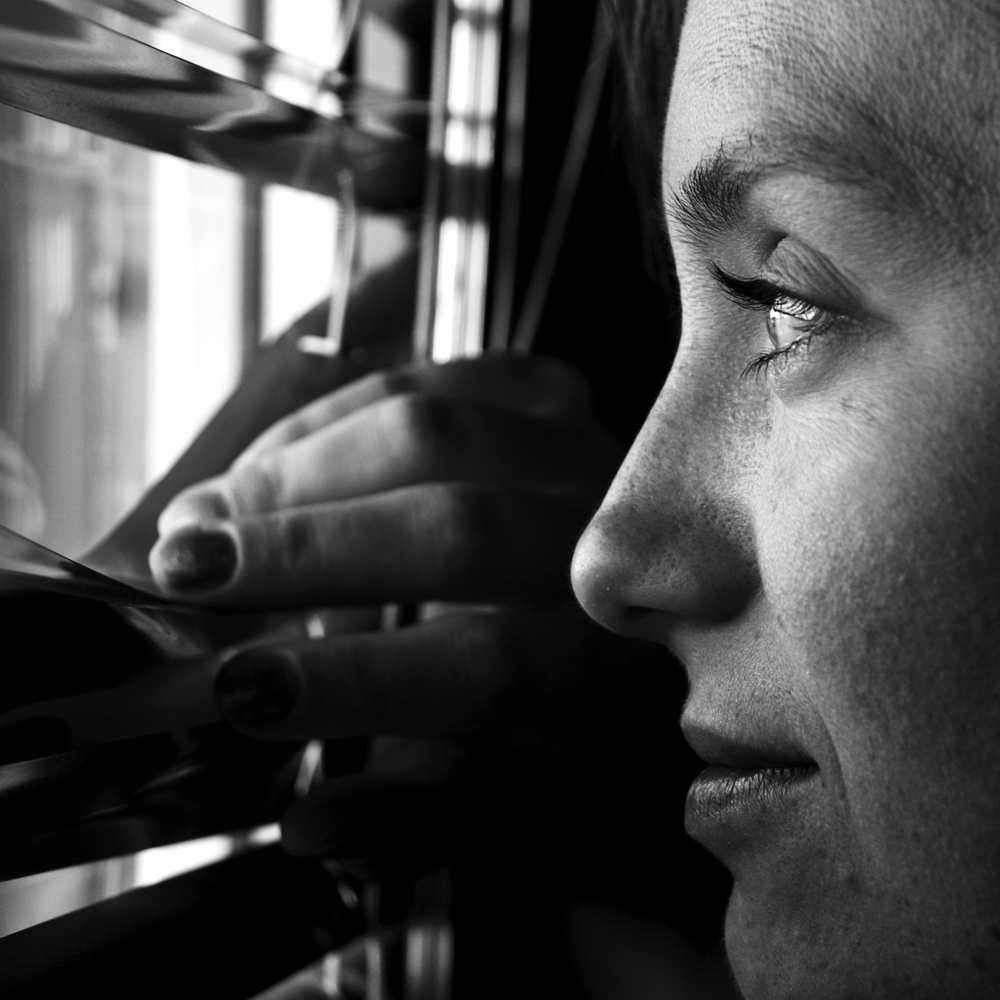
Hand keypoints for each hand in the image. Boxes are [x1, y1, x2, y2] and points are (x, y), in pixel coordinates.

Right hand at [146, 356, 709, 912]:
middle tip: (183, 570)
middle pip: (453, 528)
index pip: (483, 670)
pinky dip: (331, 418)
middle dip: (302, 549)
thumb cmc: (573, 701)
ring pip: (429, 430)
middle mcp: (602, 548)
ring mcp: (583, 451)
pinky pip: (426, 378)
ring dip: (298, 469)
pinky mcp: (552, 390)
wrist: (651, 595)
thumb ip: (416, 810)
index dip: (355, 680)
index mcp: (602, 670)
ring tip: (206, 512)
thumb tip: (308, 829)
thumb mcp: (511, 786)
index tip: (236, 688)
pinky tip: (269, 462)